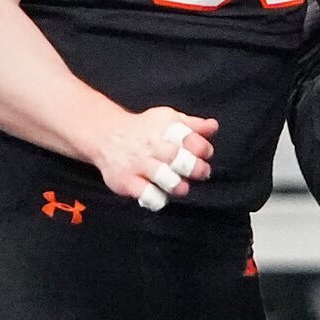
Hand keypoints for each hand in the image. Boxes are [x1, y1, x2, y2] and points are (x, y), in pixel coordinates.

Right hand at [91, 107, 215, 209]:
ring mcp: (137, 164)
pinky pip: (147, 195)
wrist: (106, 135)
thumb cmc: (144, 130)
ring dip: (179, 186)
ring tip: (181, 186)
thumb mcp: (168, 120)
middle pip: (179, 160)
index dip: (203, 148)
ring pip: (165, 179)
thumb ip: (193, 125)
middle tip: (201, 172)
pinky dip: (158, 199)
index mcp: (164, 128)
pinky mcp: (126, 181)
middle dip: (196, 169)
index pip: (189, 139)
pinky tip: (160, 194)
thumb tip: (213, 126)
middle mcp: (150, 145)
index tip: (205, 153)